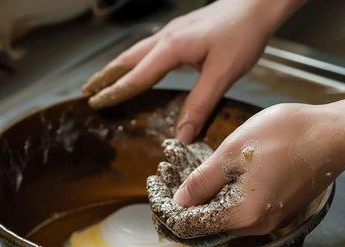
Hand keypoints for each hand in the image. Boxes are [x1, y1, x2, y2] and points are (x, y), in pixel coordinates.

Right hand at [82, 0, 301, 142]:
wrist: (257, 4)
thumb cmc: (243, 35)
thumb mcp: (222, 74)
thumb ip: (201, 105)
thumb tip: (182, 135)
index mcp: (172, 48)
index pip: (136, 76)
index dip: (115, 92)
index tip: (96, 104)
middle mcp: (166, 38)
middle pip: (127, 59)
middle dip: (105, 76)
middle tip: (87, 91)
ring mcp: (173, 32)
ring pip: (136, 51)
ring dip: (117, 66)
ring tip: (103, 79)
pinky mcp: (182, 31)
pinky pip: (149, 47)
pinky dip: (135, 60)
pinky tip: (140, 65)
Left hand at [172, 103, 344, 234]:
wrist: (333, 135)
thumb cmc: (286, 136)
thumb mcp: (234, 151)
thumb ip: (203, 180)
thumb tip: (180, 200)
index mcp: (243, 214)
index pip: (194, 226)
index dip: (171, 211)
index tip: (157, 192)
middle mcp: (258, 226)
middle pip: (209, 225)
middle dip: (186, 206)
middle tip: (169, 181)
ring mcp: (271, 220)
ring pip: (226, 217)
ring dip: (205, 201)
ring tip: (189, 176)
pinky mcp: (279, 209)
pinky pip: (243, 210)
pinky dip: (225, 198)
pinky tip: (217, 177)